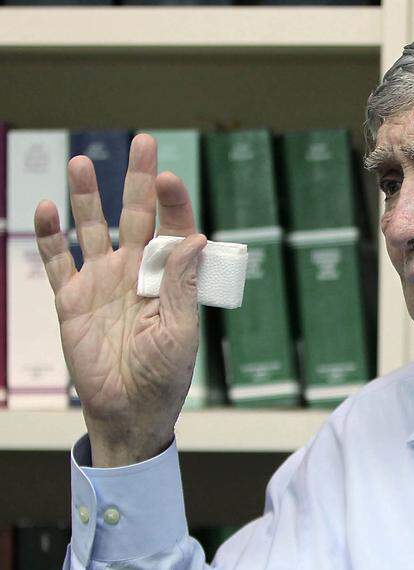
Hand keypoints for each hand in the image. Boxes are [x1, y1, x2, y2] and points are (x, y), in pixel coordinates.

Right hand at [34, 134, 205, 466]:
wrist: (128, 410)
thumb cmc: (164, 375)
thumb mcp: (180, 332)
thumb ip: (183, 285)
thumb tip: (195, 238)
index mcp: (170, 277)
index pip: (174, 228)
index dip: (173, 202)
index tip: (169, 178)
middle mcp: (136, 271)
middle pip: (137, 215)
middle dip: (139, 180)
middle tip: (143, 142)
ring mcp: (102, 282)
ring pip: (93, 228)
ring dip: (87, 197)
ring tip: (82, 163)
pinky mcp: (72, 299)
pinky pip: (57, 261)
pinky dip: (49, 236)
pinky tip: (46, 208)